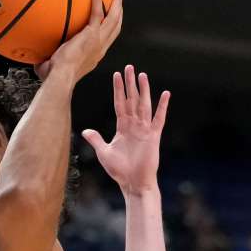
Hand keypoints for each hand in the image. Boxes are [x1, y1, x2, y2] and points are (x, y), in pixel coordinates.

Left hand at [36, 0, 123, 83]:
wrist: (60, 78)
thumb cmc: (54, 78)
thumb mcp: (53, 66)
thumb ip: (48, 59)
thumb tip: (35, 56)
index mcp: (94, 56)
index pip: (106, 39)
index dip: (110, 28)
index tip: (110, 19)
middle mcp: (100, 48)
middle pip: (115, 26)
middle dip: (119, 12)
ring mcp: (98, 40)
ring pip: (114, 17)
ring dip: (117, 2)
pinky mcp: (92, 34)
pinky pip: (97, 11)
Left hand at [82, 65, 169, 195]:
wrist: (133, 183)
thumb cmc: (120, 170)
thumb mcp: (104, 153)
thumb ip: (96, 139)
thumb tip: (85, 130)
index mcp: (122, 127)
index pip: (120, 104)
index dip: (118, 90)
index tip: (116, 75)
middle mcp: (134, 125)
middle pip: (132, 100)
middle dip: (130, 84)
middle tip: (129, 67)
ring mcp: (144, 130)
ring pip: (144, 105)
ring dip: (143, 90)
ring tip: (142, 75)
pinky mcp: (153, 136)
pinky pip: (159, 119)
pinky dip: (162, 107)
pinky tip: (165, 94)